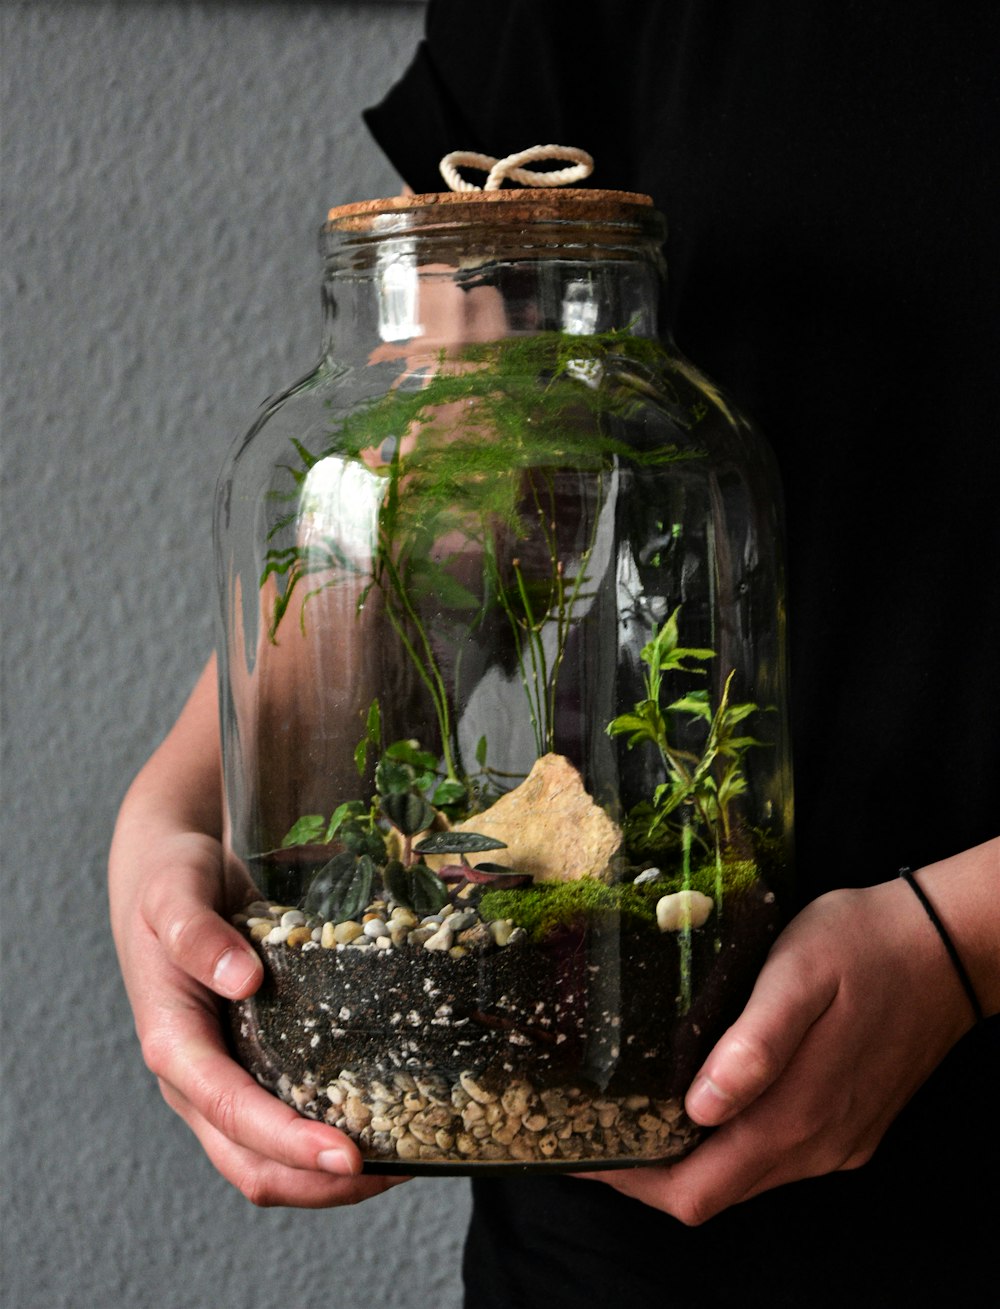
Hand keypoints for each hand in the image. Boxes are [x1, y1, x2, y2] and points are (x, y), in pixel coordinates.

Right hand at [109, 661, 406, 1206]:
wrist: (169, 874)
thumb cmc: (169, 881)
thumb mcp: (173, 893)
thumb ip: (198, 933)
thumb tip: (243, 979)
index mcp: (173, 1041)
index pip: (230, 1111)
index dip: (288, 1140)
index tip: (348, 1155)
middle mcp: (195, 1076)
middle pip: (250, 1162)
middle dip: (318, 1182)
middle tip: (396, 1169)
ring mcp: (223, 1076)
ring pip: (268, 1160)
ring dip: (328, 1178)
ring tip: (402, 1159)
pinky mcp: (252, 1064)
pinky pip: (287, 1121)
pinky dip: (329, 1138)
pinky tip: (384, 1121)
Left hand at [581, 842, 997, 1224]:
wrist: (946, 944)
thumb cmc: (862, 944)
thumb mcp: (799, 974)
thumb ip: (755, 1044)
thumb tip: (701, 1107)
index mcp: (798, 1114)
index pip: (697, 1189)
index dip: (632, 1181)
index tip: (579, 1149)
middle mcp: (818, 1145)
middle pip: (714, 1193)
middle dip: (648, 1171)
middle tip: (594, 1126)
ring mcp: (839, 1141)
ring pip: (746, 1177)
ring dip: (688, 1158)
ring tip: (635, 1108)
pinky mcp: (853, 1127)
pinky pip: (778, 1157)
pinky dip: (730, 1144)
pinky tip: (705, 1098)